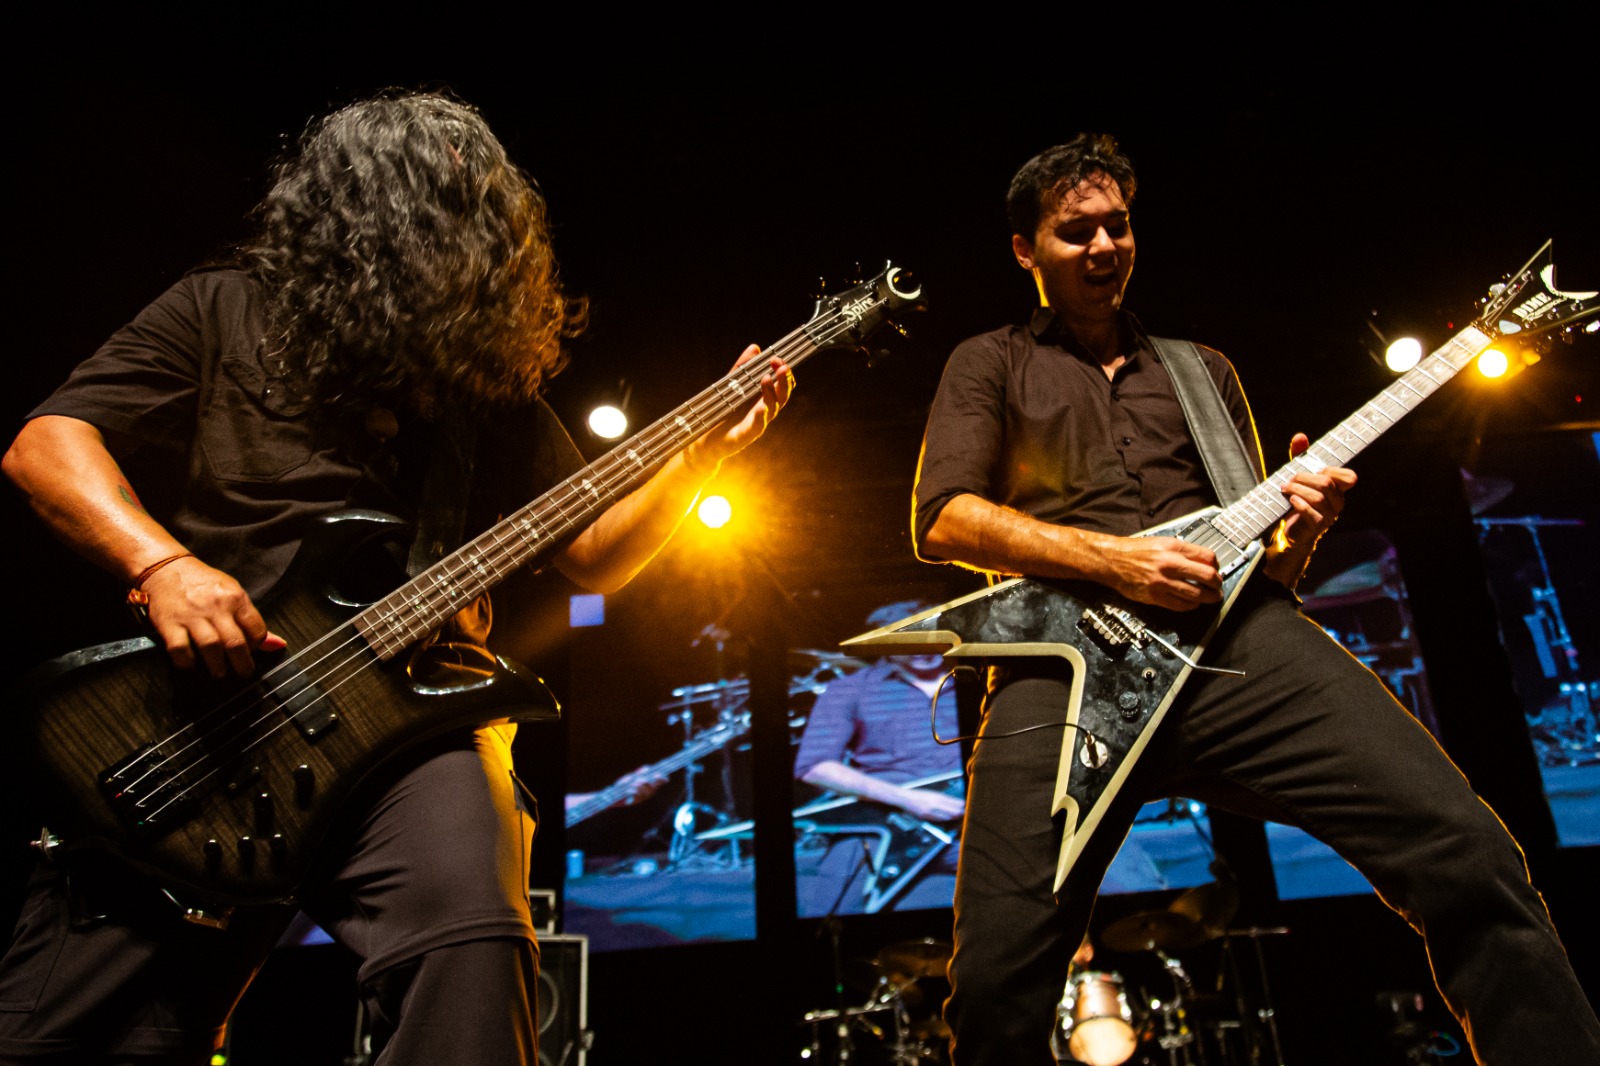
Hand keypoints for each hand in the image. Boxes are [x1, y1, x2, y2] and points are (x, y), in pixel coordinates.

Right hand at [140, 556, 285, 676]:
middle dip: (242, 665)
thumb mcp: (233, 593)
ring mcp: (191, 616)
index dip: (257, 646)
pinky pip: (180, 649)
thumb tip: (278, 645)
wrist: (166, 568)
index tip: (252, 653)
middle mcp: (215, 607)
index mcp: (235, 598)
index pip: (256, 629)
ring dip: (218, 667)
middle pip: (235, 642)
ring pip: (210, 647)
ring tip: (221, 674)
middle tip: (243, 675)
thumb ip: (252, 620)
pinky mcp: (168, 623)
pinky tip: (193, 665)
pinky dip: (187, 662)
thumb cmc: (203, 584)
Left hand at [618, 768, 667, 805]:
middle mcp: (649, 791)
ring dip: (640, 788)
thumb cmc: (627, 782)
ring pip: (645, 793)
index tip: (658, 775)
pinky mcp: (636, 801)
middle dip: (648, 784)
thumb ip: (640, 772)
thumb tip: (647, 768)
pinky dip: (632, 793)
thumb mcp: (633, 775)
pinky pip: (636, 798)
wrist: (616, 792)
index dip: (662, 779)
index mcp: (652, 783)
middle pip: (653, 788)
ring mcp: (643, 797)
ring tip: (635, 783)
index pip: (660, 781)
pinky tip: (629, 790)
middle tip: (643, 780)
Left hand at [686, 345, 793, 468]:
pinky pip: (757, 427)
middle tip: (782, 366)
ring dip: (772, 394)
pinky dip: (760, 417)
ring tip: (766, 379)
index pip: (781, 384)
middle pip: (782, 395)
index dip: (782, 371)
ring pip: (772, 409)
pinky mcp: (745, 436)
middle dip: (784, 380)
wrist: (705, 440)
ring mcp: (756, 423)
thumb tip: (755, 347)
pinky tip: (761, 408)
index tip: (776, 358)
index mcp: (763, 398)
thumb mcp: (732, 385)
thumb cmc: (722, 412)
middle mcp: (764, 410)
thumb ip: (743, 368)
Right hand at [896, 787, 965, 821]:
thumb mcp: (931, 794)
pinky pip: (938, 819)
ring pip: (947, 815)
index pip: (954, 801)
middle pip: (953, 809)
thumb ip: (942, 799)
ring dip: (955, 817)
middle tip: (968, 814)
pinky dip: (946, 819)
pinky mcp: (926, 815)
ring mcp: (931, 809)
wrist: (905, 798)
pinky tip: (950, 820)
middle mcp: (935, 802)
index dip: (962, 805)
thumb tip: (953, 803)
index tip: (968, 807)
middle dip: (961, 812)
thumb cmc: (918, 795)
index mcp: (937, 796)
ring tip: (961, 817)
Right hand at [1102, 534, 1221, 611]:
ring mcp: (1163, 581)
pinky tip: (1192, 603)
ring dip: (1208, 598)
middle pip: (1207, 576)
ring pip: (1196, 594)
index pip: (1207, 557)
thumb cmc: (1135, 551)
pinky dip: (1191, 605)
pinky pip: (1181, 605)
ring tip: (1209, 598)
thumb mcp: (1161, 542)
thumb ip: (1182, 551)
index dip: (1217, 566)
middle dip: (1217, 584)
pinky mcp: (1155, 596)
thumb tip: (1203, 562)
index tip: (1216, 570)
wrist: (1112, 560)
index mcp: (1173, 547)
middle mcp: (1170, 564)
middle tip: (1218, 587)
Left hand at [1278, 433, 1356, 550]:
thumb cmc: (1298, 499)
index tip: (1316, 469)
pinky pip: (1311, 513)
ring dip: (1298, 490)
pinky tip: (1291, 500)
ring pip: (1318, 498)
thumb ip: (1300, 456)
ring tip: (1285, 489)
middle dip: (1305, 478)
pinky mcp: (1316, 527)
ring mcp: (1329, 516)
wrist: (1292, 530)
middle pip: (1327, 484)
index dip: (1332, 470)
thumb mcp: (1299, 477)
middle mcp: (1337, 503)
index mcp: (1338, 490)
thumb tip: (1300, 436)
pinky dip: (1299, 504)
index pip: (1349, 477)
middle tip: (1290, 479)